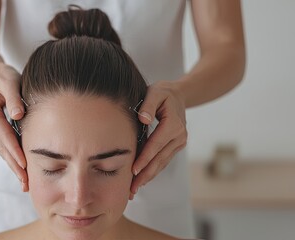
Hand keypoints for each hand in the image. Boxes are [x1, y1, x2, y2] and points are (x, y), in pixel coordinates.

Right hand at [0, 63, 28, 191]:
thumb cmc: (4, 76)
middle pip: (2, 148)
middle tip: (26, 183)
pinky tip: (20, 172)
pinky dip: (11, 159)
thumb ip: (14, 97)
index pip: (4, 135)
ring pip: (2, 151)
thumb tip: (18, 114)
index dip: (15, 150)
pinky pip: (2, 148)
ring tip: (25, 183)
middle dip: (15, 165)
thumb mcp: (10, 80)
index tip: (24, 165)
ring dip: (13, 166)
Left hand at [129, 81, 186, 199]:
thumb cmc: (163, 93)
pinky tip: (142, 180)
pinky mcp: (176, 146)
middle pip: (159, 159)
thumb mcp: (156, 92)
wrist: (179, 95)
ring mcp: (179, 143)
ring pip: (162, 163)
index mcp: (173, 124)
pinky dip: (153, 171)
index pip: (156, 145)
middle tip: (131, 189)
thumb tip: (143, 119)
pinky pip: (163, 161)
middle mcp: (179, 136)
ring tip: (134, 189)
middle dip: (144, 175)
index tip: (133, 171)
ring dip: (148, 177)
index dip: (144, 159)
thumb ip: (148, 105)